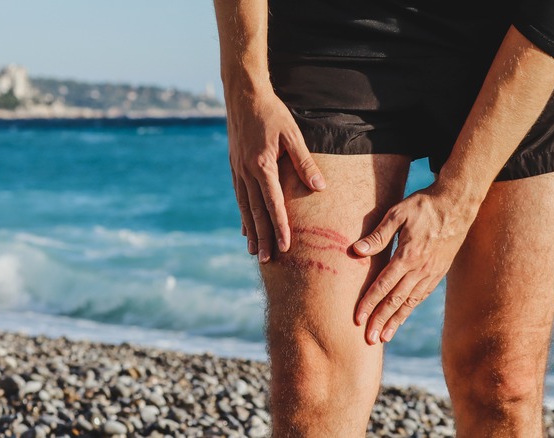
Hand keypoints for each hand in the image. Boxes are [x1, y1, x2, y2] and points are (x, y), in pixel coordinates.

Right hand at [226, 87, 325, 262]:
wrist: (242, 94)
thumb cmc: (271, 112)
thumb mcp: (293, 134)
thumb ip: (305, 162)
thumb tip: (320, 188)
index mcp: (262, 165)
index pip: (272, 203)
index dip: (280, 226)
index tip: (286, 247)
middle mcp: (246, 171)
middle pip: (256, 211)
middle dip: (263, 237)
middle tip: (268, 259)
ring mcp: (237, 170)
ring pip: (245, 207)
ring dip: (251, 231)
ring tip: (255, 251)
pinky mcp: (234, 166)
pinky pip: (239, 196)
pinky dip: (243, 214)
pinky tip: (246, 227)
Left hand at [352, 183, 481, 343]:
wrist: (457, 204)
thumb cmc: (423, 205)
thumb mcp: (397, 213)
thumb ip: (378, 235)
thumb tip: (356, 251)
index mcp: (407, 255)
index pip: (383, 285)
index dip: (369, 303)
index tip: (357, 319)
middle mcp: (420, 269)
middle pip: (396, 300)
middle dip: (380, 321)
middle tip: (368, 340)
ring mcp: (431, 272)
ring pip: (410, 302)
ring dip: (395, 321)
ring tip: (383, 337)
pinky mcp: (439, 272)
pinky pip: (422, 296)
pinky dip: (410, 309)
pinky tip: (402, 318)